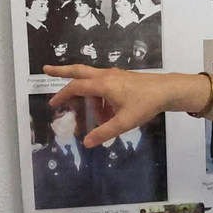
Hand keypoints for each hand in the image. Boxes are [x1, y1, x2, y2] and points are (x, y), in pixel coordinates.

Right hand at [44, 65, 199, 146]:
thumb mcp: (123, 122)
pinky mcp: (122, 77)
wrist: (167, 90)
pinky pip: (104, 85)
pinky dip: (100, 97)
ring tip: (100, 120)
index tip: (54, 104)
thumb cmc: (145, 104)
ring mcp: (114, 75)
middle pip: (78, 71)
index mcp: (103, 84)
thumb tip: (86, 143)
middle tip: (46, 69)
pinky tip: (110, 114)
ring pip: (93, 81)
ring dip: (90, 98)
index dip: (63, 95)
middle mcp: (105, 76)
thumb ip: (104, 132)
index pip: (76, 87)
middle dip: (62, 71)